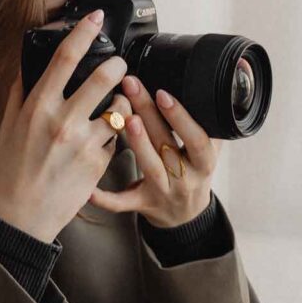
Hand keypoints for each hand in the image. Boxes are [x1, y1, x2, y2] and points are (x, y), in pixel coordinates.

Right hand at [0, 9, 131, 242]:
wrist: (23, 214)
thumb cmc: (13, 168)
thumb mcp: (8, 125)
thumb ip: (21, 91)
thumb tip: (32, 64)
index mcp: (38, 107)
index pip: (65, 58)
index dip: (84, 31)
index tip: (96, 18)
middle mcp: (63, 122)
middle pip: (104, 77)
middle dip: (118, 66)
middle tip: (118, 67)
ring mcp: (84, 143)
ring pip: (119, 108)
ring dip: (121, 102)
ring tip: (114, 107)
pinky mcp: (100, 163)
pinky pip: (117, 137)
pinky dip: (114, 133)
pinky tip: (103, 138)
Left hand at [88, 75, 223, 227]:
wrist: (186, 217)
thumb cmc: (193, 174)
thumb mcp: (208, 152)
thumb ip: (209, 125)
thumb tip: (212, 87)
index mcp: (204, 164)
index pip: (197, 139)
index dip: (182, 118)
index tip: (163, 93)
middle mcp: (185, 179)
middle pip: (166, 144)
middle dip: (149, 113)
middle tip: (132, 85)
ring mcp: (162, 192)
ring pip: (149, 168)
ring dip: (137, 143)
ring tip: (123, 117)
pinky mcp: (142, 204)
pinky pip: (122, 204)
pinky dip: (105, 198)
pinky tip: (88, 189)